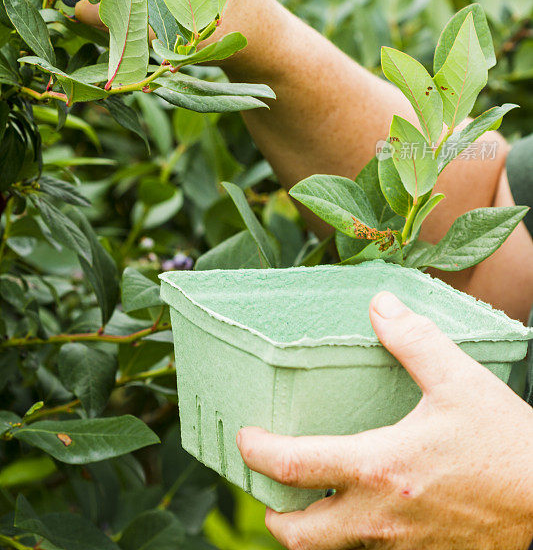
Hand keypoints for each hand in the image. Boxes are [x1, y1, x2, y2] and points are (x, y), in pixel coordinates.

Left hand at [238, 292, 532, 549]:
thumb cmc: (506, 447)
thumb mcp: (459, 380)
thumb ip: (414, 341)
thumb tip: (380, 306)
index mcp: (380, 468)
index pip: (296, 467)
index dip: (259, 452)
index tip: (247, 436)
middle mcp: (380, 517)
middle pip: (300, 536)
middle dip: (274, 516)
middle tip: (270, 489)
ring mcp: (402, 547)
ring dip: (311, 532)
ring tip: (311, 503)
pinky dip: (352, 539)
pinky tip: (366, 511)